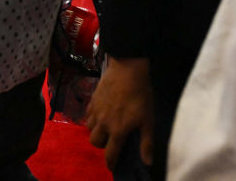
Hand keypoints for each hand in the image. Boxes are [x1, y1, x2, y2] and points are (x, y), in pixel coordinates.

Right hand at [86, 56, 154, 170]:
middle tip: (112, 140)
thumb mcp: (148, 119)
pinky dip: (92, 119)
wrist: (128, 69)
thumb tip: (147, 162)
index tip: (113, 166)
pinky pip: (87, 115)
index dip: (111, 163)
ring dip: (97, 131)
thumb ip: (146, 142)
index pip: (110, 154)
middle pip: (95, 143)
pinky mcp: (92, 100)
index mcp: (117, 130)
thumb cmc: (140, 94)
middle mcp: (103, 123)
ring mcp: (96, 111)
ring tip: (106, 126)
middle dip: (102, 145)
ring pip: (89, 129)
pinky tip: (101, 114)